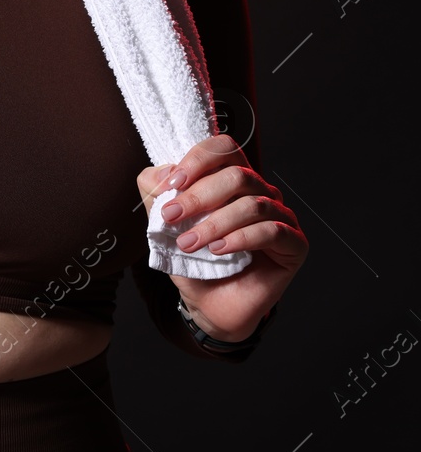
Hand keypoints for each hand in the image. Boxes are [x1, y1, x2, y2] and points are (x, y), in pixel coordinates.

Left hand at [136, 133, 307, 340]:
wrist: (208, 302)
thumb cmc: (191, 258)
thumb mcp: (163, 222)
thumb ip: (156, 192)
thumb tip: (162, 172)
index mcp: (232, 179)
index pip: (224, 149)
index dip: (198, 161)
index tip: (171, 185)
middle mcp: (260, 192)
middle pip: (237, 175)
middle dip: (198, 196)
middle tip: (171, 217)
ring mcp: (280, 217)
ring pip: (252, 204)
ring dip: (213, 223)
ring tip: (188, 243)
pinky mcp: (294, 244)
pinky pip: (271, 231)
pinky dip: (240, 238)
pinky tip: (218, 250)